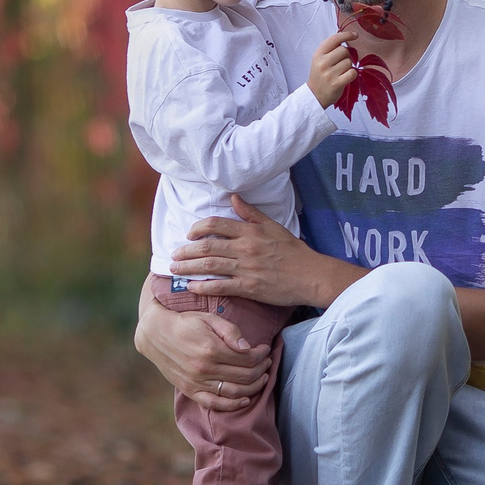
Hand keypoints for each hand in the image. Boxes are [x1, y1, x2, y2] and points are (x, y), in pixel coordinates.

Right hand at [133, 289, 273, 410]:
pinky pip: (215, 404)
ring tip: (262, 377)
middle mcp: (204, 368)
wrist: (155, 334)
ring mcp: (197, 382)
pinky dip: (233, 405)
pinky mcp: (190, 391)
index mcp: (211, 349)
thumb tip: (249, 348)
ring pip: (234, 391)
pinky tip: (245, 399)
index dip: (262, 354)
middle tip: (267, 362)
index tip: (265, 349)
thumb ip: (230, 332)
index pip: (247, 358)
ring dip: (254, 386)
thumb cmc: (185, 322)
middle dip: (262, 369)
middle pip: (245, 375)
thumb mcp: (208, 318)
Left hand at [172, 195, 360, 308]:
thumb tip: (233, 198)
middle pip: (207, 247)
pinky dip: (203, 286)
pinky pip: (220, 286)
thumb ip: (250, 213)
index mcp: (250, 231)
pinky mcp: (249, 287)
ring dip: (188, 267)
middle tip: (173, 255)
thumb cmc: (293, 251)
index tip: (189, 234)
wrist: (311, 275)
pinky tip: (190, 287)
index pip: (216, 224)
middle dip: (186, 251)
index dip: (197, 228)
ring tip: (175, 269)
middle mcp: (245, 248)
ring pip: (210, 266)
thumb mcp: (273, 226)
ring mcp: (246, 268)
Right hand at [306, 27, 358, 109]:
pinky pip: (352, 73)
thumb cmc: (320, 75)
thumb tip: (347, 37)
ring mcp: (329, 74)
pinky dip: (352, 75)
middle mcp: (322, 62)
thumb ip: (330, 49)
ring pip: (349, 62)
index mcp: (318, 54)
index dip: (346, 35)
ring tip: (340, 73)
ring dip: (348, 67)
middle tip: (340, 64)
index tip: (355, 35)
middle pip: (344, 50)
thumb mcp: (319, 59)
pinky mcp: (336, 83)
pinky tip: (345, 78)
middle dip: (346, 56)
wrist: (314, 95)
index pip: (334, 39)